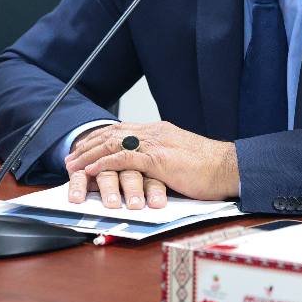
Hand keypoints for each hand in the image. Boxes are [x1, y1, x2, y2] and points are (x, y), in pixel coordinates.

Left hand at [65, 121, 238, 201]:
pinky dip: (104, 164)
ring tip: (73, 166)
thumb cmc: (213, 169)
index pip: (124, 130)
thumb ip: (164, 160)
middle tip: (70, 157)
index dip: (101, 139)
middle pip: (114, 133)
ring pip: (114, 143)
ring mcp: (157, 144)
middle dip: (89, 145)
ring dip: (90, 155)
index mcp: (162, 132)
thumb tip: (149, 170)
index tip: (85, 148)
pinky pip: (124, 158)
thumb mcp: (183, 160)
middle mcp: (156, 132)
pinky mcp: (159, 158)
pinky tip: (91, 171)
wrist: (231, 168)